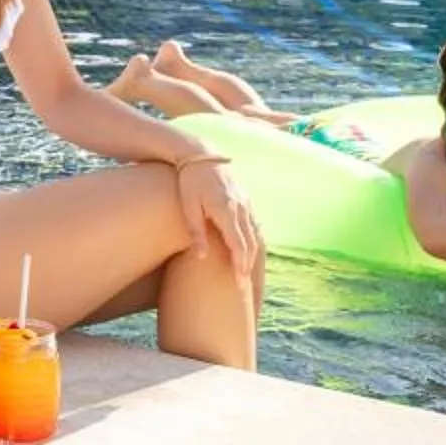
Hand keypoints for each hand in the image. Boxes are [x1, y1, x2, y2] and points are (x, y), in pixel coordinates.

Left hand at [174, 155, 262, 275]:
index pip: (238, 244)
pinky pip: (256, 226)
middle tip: (245, 290)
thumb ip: (196, 231)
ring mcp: (246, 203)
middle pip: (250, 243)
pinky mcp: (247, 201)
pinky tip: (254, 255)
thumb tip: (202, 257)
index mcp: (226, 209)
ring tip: (250, 277)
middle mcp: (241, 207)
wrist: (200, 155)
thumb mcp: (188, 206)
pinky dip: (257, 243)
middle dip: (249, 268)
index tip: (239, 283)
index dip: (240, 265)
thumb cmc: (189, 181)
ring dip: (255, 258)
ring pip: (256, 236)